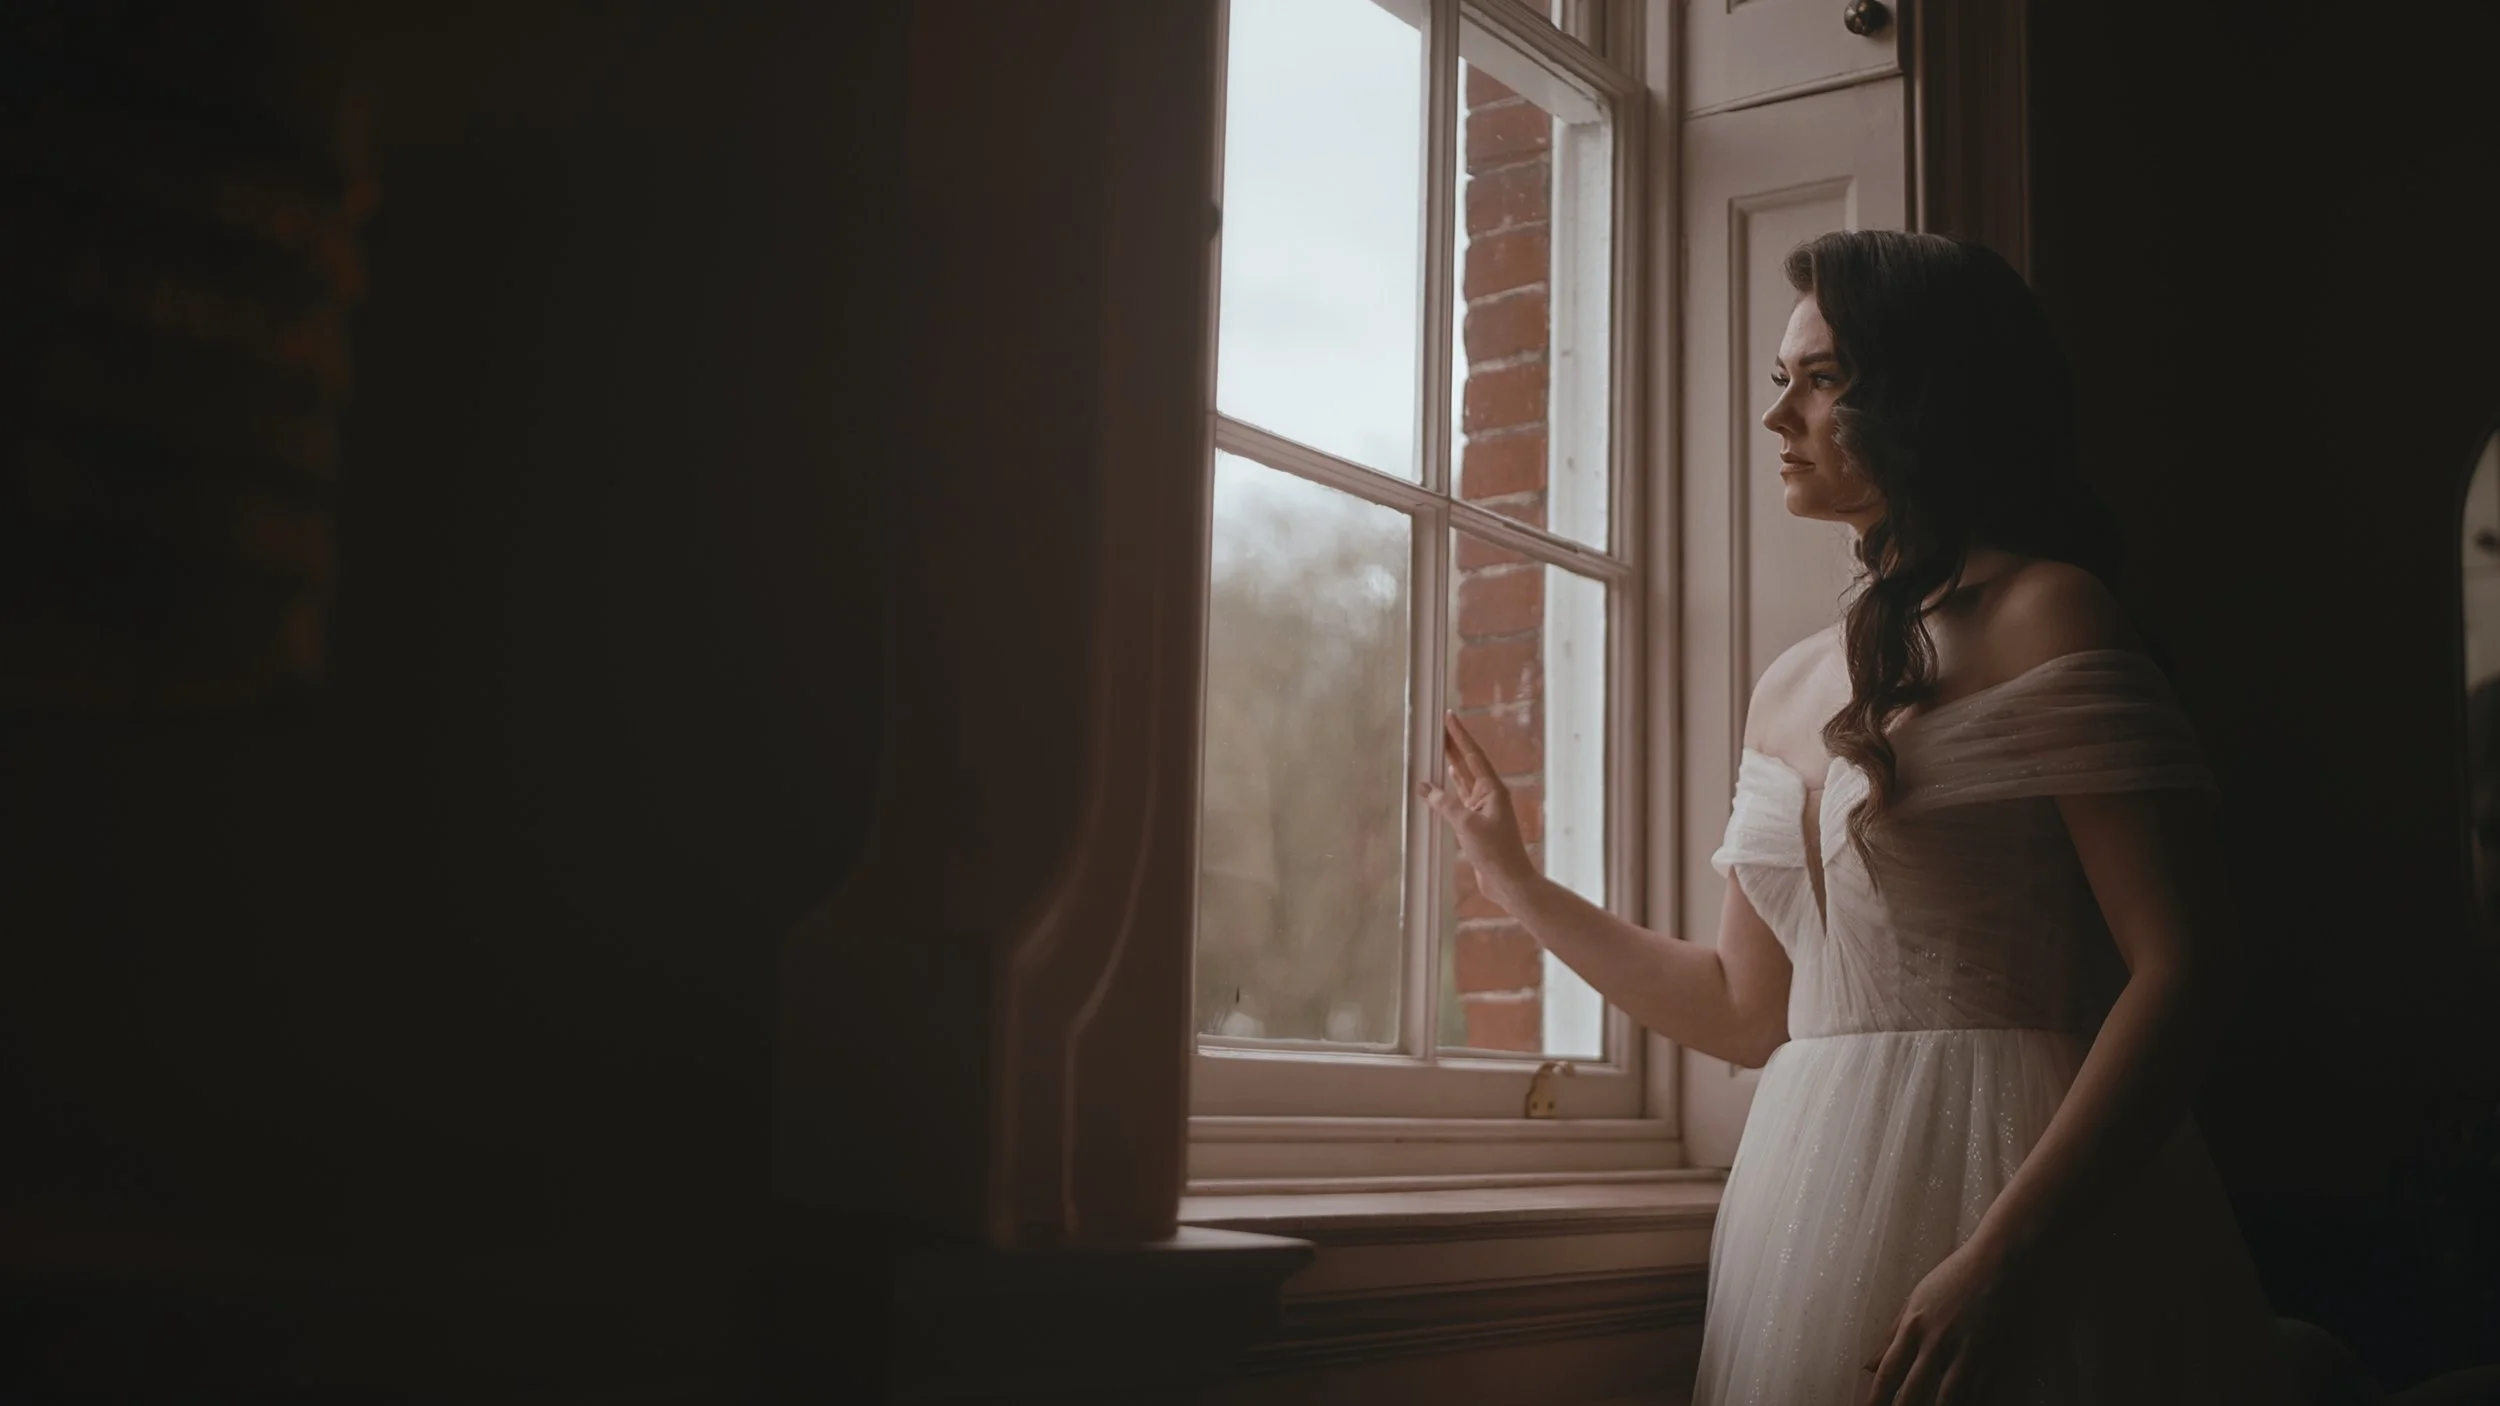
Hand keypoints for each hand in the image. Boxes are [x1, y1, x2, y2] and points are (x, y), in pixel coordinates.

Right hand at [1417, 711, 1535, 906]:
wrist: (1509, 881)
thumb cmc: (1495, 853)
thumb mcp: (1466, 826)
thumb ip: (1444, 804)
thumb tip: (1425, 788)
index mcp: (1493, 789)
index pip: (1473, 755)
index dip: (1460, 735)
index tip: (1449, 716)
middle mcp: (1489, 795)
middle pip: (1468, 763)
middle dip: (1453, 744)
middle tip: (1438, 726)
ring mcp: (1483, 809)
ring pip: (1463, 780)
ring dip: (1449, 764)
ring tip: (1436, 747)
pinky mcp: (1476, 823)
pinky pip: (1459, 799)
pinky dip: (1449, 789)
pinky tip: (1442, 780)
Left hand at [1859, 1236, 2033, 1405]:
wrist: (2010, 1258)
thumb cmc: (1961, 1273)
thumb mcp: (1919, 1297)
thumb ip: (1892, 1334)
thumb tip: (1868, 1365)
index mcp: (1916, 1325)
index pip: (1889, 1373)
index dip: (1876, 1399)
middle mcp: (1940, 1343)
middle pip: (1914, 1393)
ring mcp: (1971, 1354)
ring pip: (1949, 1401)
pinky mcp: (2001, 1360)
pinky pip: (1983, 1396)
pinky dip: (1972, 1405)